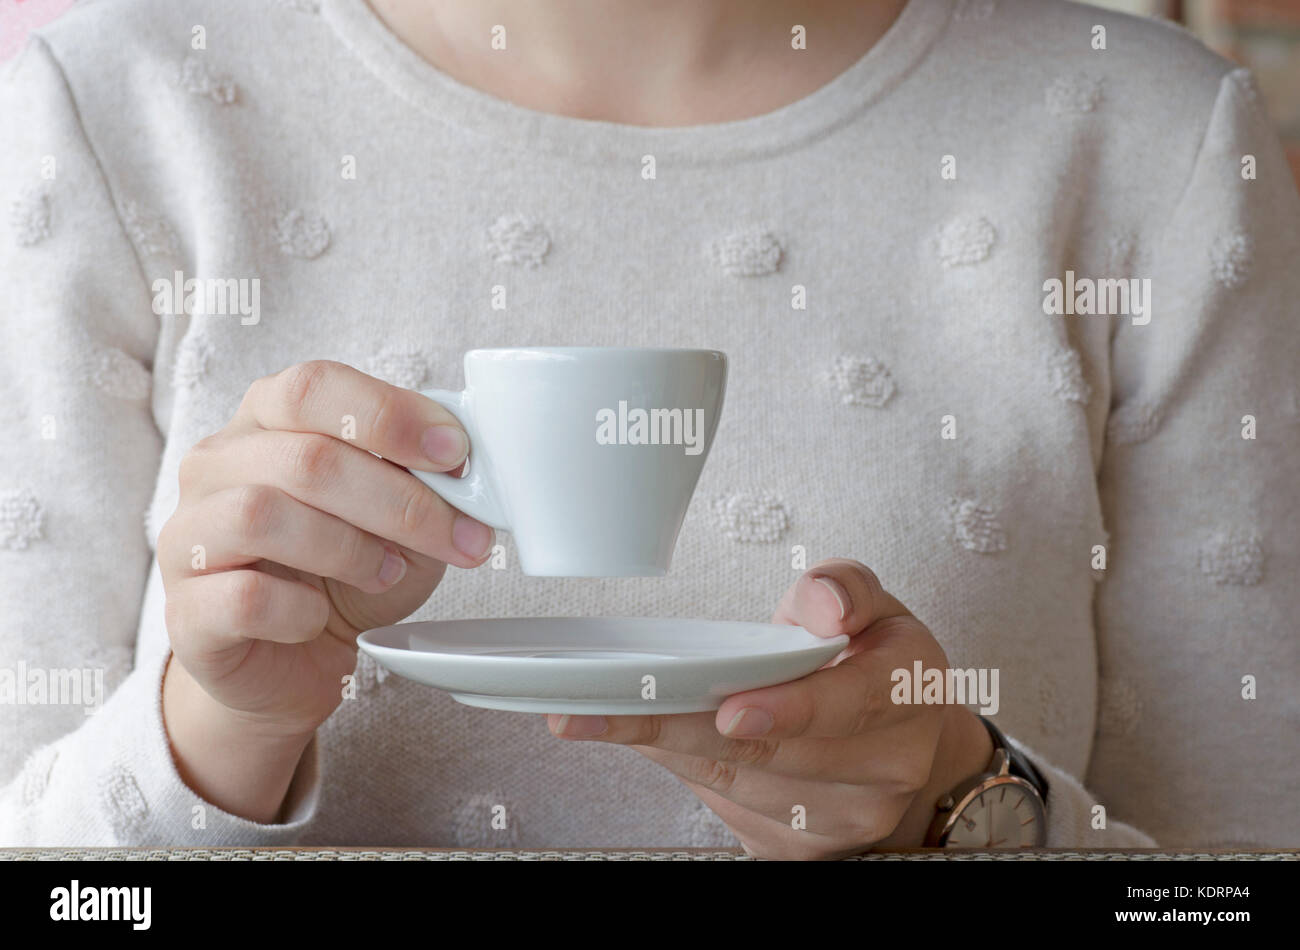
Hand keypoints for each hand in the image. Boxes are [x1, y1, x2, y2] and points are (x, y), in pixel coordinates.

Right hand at [157, 360, 494, 819]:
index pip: (315, 388)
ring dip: (349, 549)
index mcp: (266, 419)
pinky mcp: (185, 610)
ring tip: (388, 573)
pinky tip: (319, 615)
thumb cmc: (348, 572)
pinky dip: (299, 609)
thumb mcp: (399, 515)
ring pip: (262, 515)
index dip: (391, 416)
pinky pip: (243, 596)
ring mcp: (189, 534)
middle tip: (458, 539)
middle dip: (400, 503)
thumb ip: (422, 476)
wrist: (296, 661)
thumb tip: (469, 461)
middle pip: (305, 459)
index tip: (457, 455)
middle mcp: (216, 465)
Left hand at [546, 558, 993, 858]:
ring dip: (666, 748)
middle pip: (775, 756)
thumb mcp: (872, 606)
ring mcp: (846, 818)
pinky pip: (728, 809)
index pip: (853, 702)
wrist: (902, 741)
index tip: (732, 710)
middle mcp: (887, 767)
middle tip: (605, 708)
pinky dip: (680, 768)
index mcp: (907, 691)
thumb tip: (825, 602)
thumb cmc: (873, 661)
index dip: (792, 709)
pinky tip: (645, 737)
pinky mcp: (803, 848)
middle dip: (683, 729)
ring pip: (740, 786)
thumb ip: (844, 589)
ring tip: (598, 714)